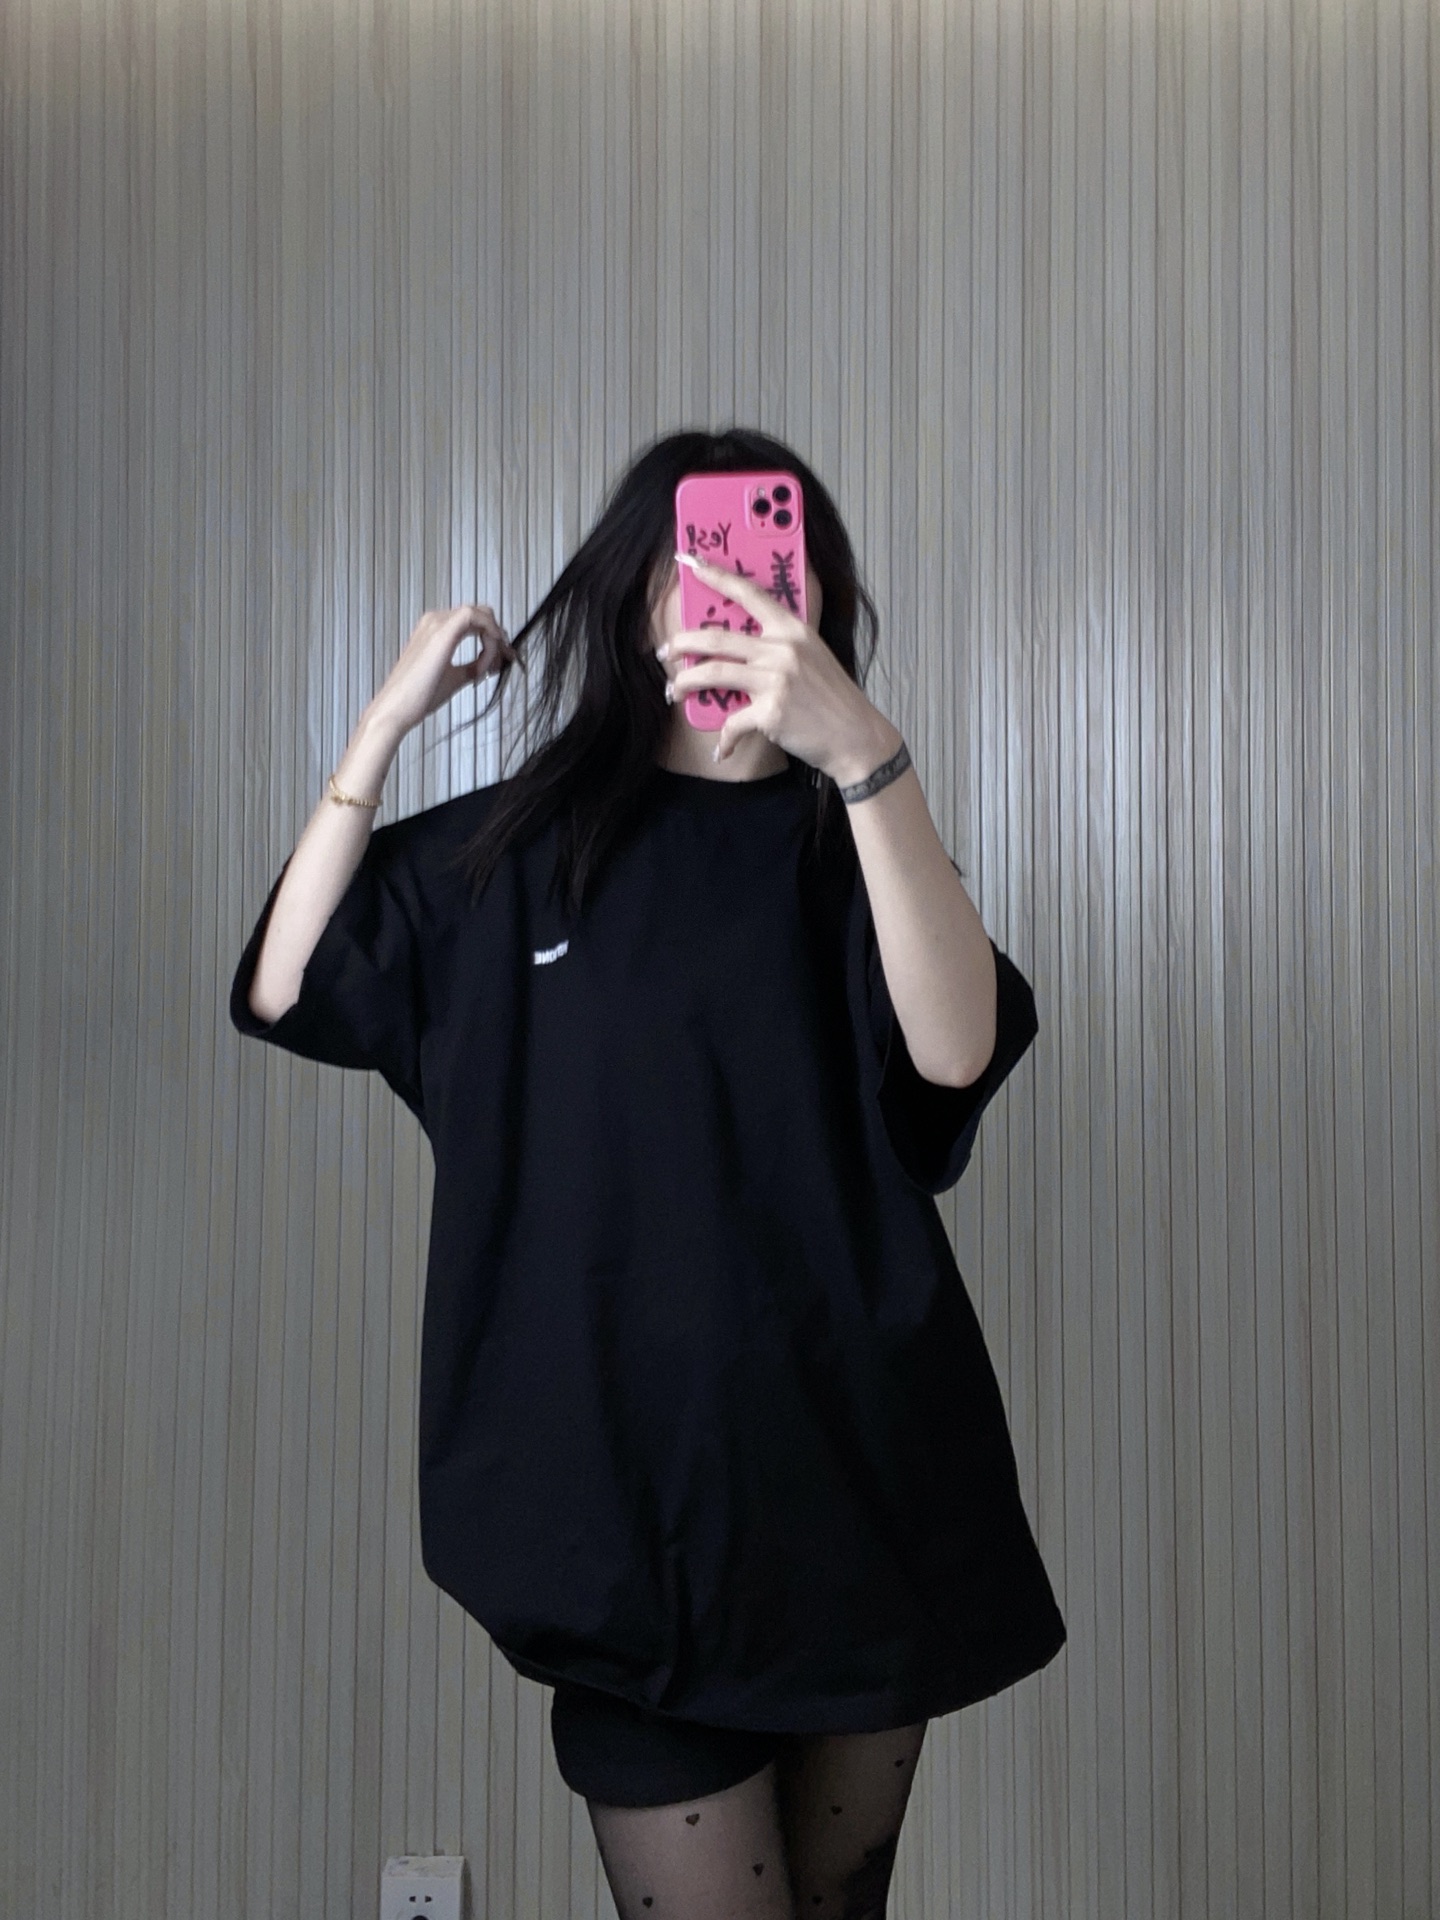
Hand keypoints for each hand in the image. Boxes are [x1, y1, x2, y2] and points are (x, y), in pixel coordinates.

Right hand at [368, 602, 519, 737]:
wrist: (397, 708)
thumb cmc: (417, 697)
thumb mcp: (454, 677)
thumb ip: (472, 667)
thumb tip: (489, 665)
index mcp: (434, 629)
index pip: (474, 621)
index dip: (494, 638)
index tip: (503, 659)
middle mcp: (434, 621)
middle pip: (480, 614)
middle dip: (498, 636)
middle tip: (506, 659)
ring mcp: (436, 623)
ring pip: (480, 614)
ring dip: (494, 639)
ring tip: (492, 667)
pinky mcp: (441, 632)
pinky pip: (474, 617)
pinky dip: (489, 634)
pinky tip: (489, 656)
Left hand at [659, 552, 893, 780]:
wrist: (854, 735)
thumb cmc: (832, 698)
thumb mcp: (812, 656)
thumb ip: (780, 645)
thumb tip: (737, 648)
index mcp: (792, 628)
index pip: (748, 593)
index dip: (716, 575)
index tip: (690, 562)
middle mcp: (782, 648)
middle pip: (715, 637)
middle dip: (681, 643)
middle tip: (665, 651)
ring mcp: (775, 679)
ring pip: (712, 673)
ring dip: (684, 682)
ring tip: (674, 690)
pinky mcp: (770, 711)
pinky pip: (732, 722)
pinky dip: (724, 739)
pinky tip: (722, 748)